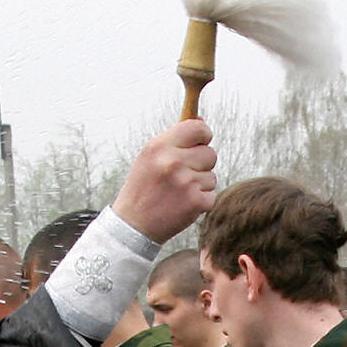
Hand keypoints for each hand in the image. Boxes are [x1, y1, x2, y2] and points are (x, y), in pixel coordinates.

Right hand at [111, 119, 217, 244]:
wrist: (134, 225)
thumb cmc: (143, 188)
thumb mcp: (150, 157)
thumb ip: (175, 140)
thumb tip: (202, 121)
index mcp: (159, 146)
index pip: (197, 128)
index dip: (203, 135)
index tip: (200, 142)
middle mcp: (173, 162)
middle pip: (210, 153)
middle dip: (201, 164)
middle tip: (183, 176)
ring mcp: (186, 182)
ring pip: (212, 176)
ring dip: (200, 184)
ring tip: (179, 192)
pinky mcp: (196, 202)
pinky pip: (212, 195)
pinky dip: (201, 201)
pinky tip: (183, 204)